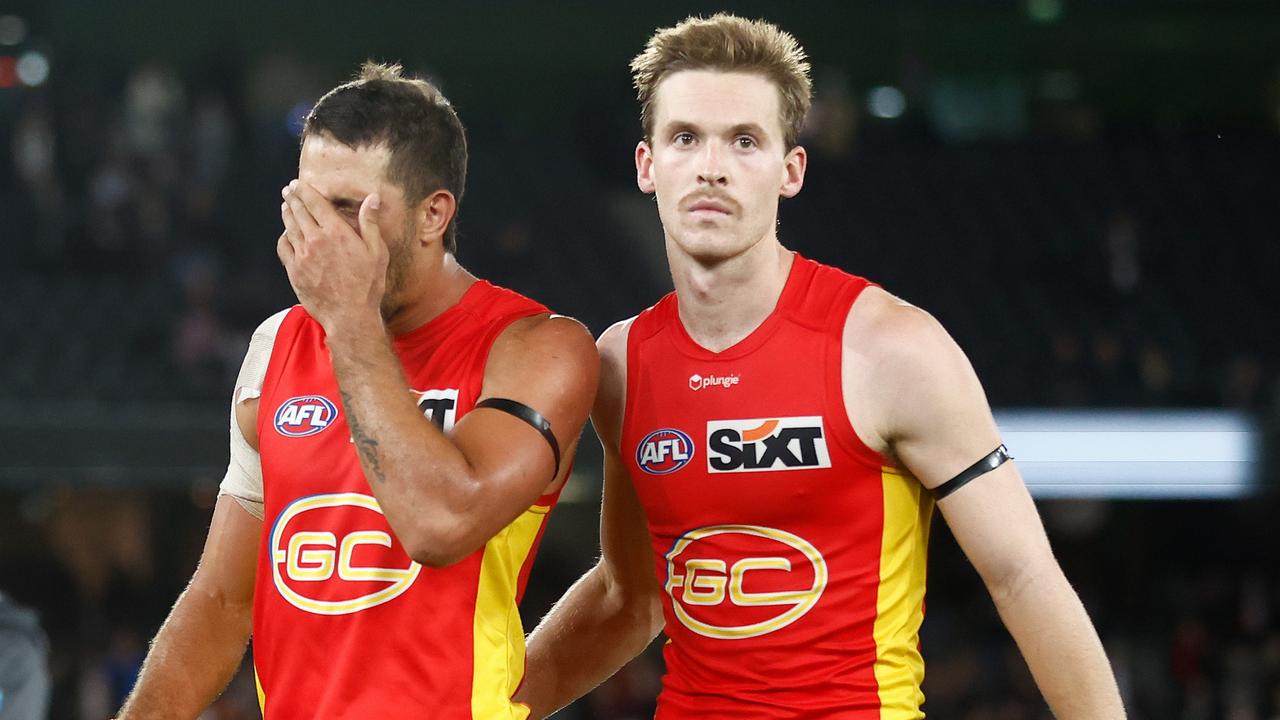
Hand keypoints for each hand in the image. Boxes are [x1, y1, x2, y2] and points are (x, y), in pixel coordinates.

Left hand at [278, 180, 387, 335]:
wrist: (349, 315)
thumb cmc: (368, 285)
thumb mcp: (377, 252)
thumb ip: (370, 223)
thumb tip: (372, 198)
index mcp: (336, 232)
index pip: (315, 203)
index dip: (304, 191)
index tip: (298, 184)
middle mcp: (315, 240)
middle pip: (298, 212)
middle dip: (293, 198)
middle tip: (288, 190)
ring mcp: (302, 256)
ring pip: (289, 227)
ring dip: (286, 214)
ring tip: (286, 206)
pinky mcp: (294, 271)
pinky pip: (284, 248)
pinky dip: (283, 237)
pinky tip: (285, 234)